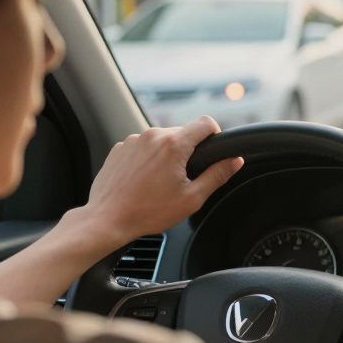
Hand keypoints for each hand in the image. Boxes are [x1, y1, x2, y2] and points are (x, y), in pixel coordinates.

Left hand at [78, 116, 242, 243]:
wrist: (107, 220)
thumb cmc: (149, 212)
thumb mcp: (192, 198)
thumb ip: (217, 175)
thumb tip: (235, 161)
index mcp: (173, 145)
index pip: (205, 122)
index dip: (215, 135)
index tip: (212, 151)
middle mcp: (152, 136)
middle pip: (182, 132)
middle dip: (188, 150)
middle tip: (183, 178)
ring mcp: (133, 140)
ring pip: (161, 140)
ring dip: (166, 154)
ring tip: (160, 182)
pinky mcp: (119, 148)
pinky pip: (142, 147)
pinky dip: (147, 159)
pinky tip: (144, 180)